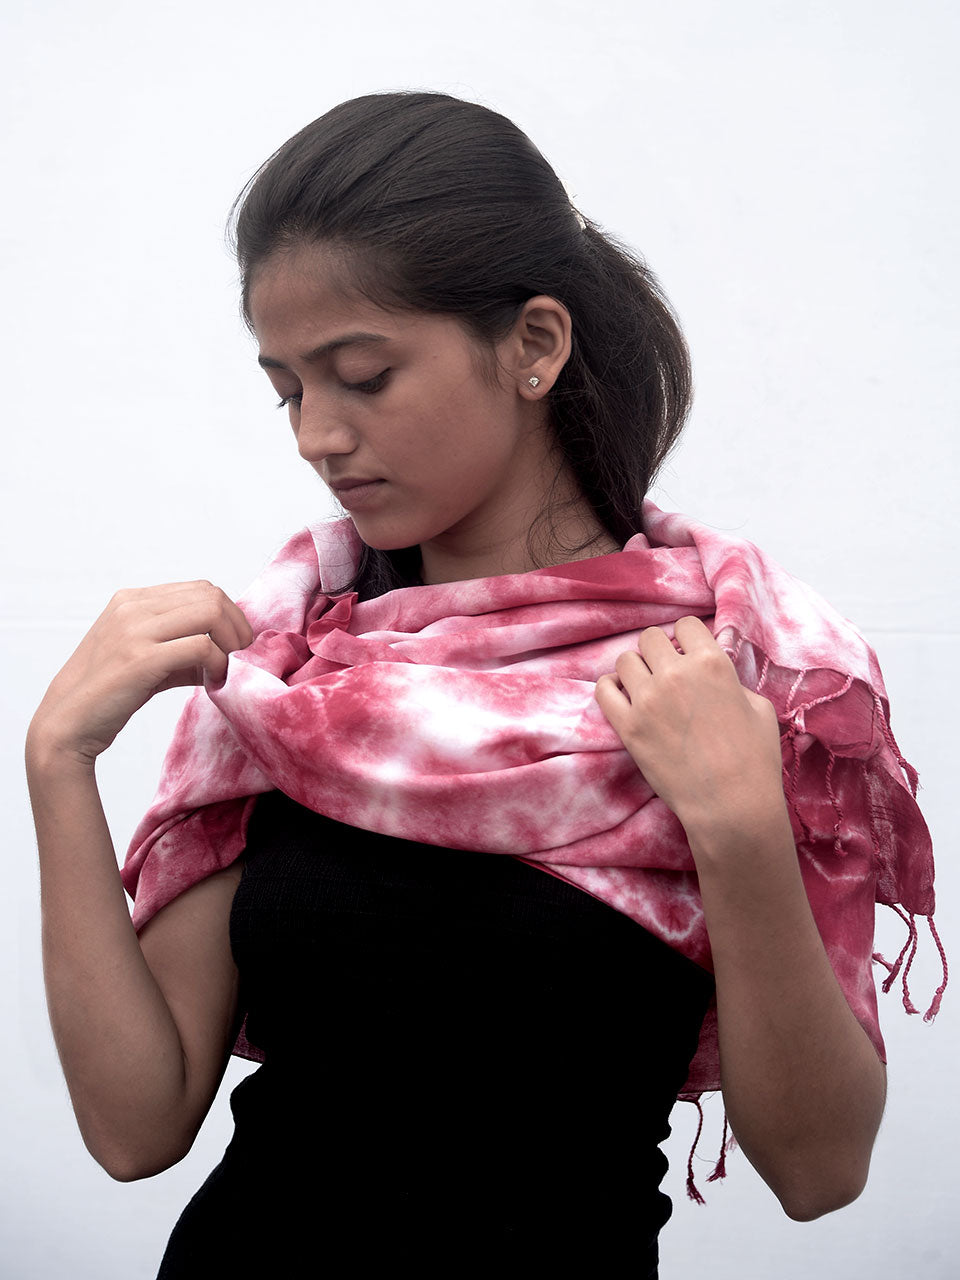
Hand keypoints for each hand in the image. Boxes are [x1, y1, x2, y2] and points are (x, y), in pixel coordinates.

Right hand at [27, 581, 252, 767]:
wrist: (68, 722)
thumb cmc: (109, 693)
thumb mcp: (146, 659)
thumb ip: (182, 648)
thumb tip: (229, 651)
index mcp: (132, 600)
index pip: (200, 589)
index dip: (229, 614)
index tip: (236, 643)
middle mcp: (132, 607)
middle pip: (210, 595)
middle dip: (237, 625)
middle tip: (241, 655)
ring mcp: (135, 629)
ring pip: (210, 612)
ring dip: (232, 641)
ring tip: (229, 667)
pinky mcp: (141, 658)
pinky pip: (201, 646)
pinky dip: (218, 663)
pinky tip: (214, 680)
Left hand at [595, 615, 786, 837]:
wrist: (731, 805)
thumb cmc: (754, 759)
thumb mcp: (758, 707)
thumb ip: (731, 682)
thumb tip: (714, 674)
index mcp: (711, 663)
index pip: (686, 625)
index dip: (687, 638)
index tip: (688, 654)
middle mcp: (675, 674)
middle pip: (650, 638)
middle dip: (659, 651)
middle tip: (666, 672)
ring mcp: (647, 700)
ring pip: (625, 660)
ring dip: (635, 670)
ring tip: (646, 688)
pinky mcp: (628, 727)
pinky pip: (603, 690)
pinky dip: (611, 689)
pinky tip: (624, 697)